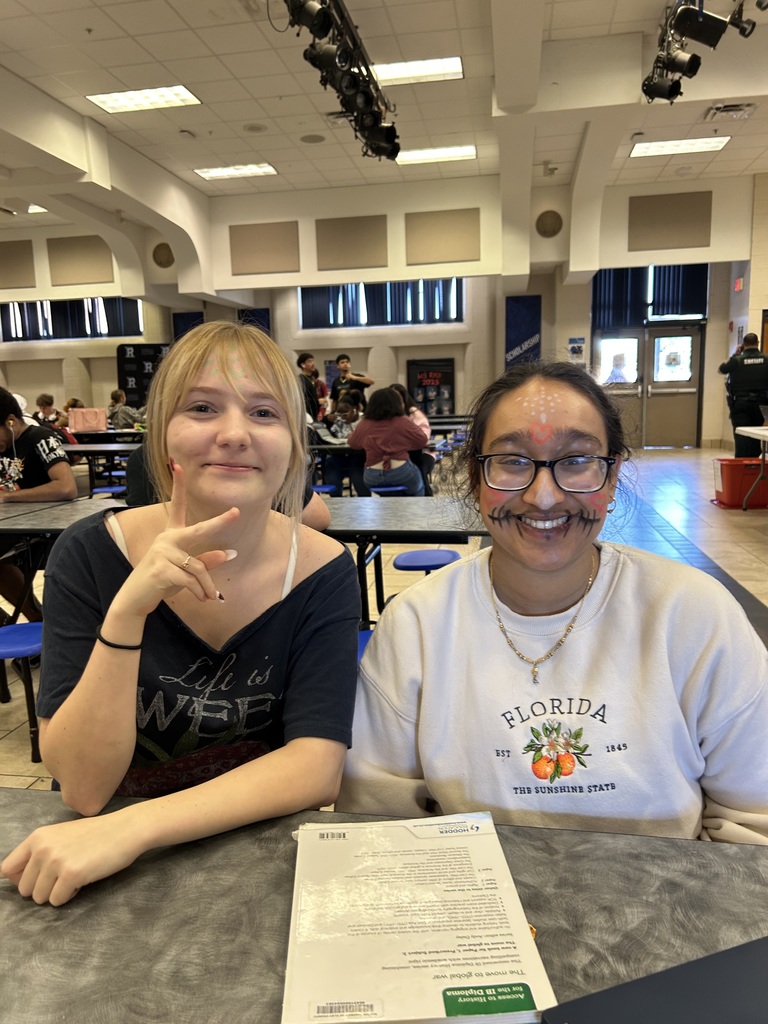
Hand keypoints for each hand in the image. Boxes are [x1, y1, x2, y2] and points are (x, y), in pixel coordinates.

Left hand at [1, 811, 143, 905]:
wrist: (126, 829)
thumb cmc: (97, 834)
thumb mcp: (62, 835)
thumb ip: (40, 852)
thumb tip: (19, 880)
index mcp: (37, 837)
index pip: (7, 869)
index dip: (21, 879)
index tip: (39, 879)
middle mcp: (42, 848)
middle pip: (24, 889)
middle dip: (43, 889)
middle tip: (63, 878)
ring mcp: (56, 861)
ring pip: (40, 898)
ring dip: (57, 893)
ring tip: (75, 876)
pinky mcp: (71, 874)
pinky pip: (58, 900)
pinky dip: (70, 896)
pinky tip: (84, 879)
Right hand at [111, 462, 239, 618]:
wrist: (136, 598)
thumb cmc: (163, 580)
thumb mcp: (186, 570)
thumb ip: (207, 560)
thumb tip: (230, 552)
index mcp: (171, 535)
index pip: (176, 506)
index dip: (178, 486)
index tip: (178, 465)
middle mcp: (166, 539)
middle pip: (198, 530)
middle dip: (219, 522)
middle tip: (236, 513)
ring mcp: (162, 553)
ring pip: (198, 567)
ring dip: (207, 586)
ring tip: (210, 597)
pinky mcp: (161, 569)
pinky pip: (191, 579)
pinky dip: (200, 591)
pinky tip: (203, 599)